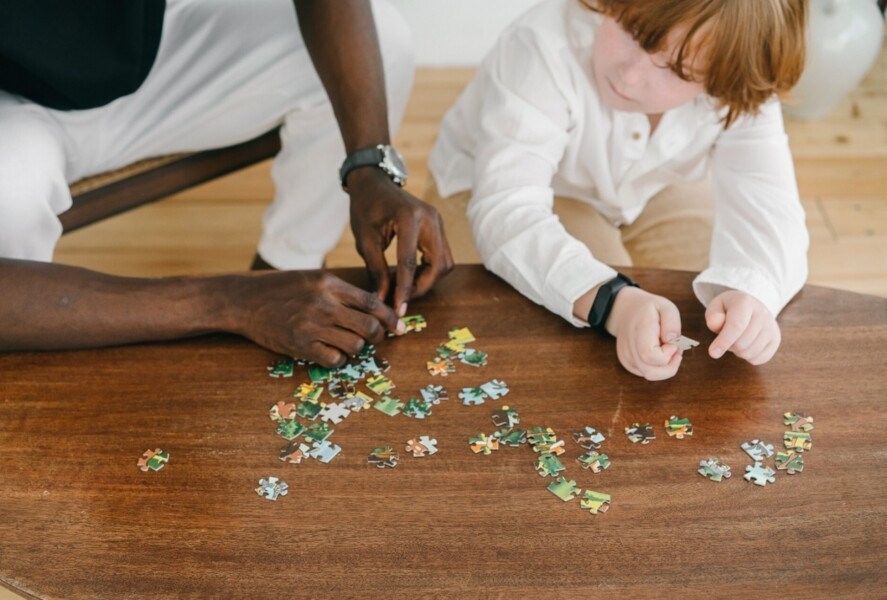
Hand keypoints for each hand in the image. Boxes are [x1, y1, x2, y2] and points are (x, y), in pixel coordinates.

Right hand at [229, 270, 401, 366]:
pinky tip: (331, 352)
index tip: (399, 326)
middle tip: (376, 339)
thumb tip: (374, 307)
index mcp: (329, 284)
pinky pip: (335, 360)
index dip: (390, 317)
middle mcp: (323, 304)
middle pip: (369, 327)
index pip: (372, 302)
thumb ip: (341, 290)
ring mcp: (312, 326)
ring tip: (346, 343)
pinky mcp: (300, 345)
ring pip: (355, 346)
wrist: (244, 301)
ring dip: (356, 348)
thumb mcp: (312, 278)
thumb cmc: (280, 288)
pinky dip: (338, 359)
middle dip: (378, 336)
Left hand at [347, 168, 452, 315]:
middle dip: (422, 286)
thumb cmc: (365, 207)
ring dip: (428, 279)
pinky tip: (411, 274)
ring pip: (445, 262)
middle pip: (438, 265)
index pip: (409, 263)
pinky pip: (442, 255)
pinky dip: (429, 269)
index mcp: (409, 218)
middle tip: (403, 298)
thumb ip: (376, 271)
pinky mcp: (438, 226)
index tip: (398, 309)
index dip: (405, 290)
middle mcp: (430, 219)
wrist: (374, 183)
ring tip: (405, 285)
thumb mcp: (365, 240)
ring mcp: (438, 221)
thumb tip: (382, 300)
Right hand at [605, 287, 683, 380]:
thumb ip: (672, 323)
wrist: (625, 311)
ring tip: (668, 350)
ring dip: (665, 367)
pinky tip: (658, 353)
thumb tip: (672, 341)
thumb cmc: (648, 309)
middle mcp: (629, 347)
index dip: (668, 354)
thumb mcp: (665, 307)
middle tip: (675, 348)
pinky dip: (657, 367)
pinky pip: (646, 373)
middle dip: (670, 365)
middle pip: (650, 372)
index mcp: (638, 331)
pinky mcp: (627, 363)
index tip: (674, 341)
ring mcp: (626, 357)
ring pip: (649, 375)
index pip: (651, 356)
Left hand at [705, 290, 780, 364]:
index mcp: (745, 303)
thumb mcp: (716, 307)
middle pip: (742, 343)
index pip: (736, 326)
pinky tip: (746, 345)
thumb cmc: (729, 309)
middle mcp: (762, 314)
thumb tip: (715, 325)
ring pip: (750, 353)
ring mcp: (772, 327)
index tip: (713, 353)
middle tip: (726, 336)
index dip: (724, 341)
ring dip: (737, 351)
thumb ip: (712, 316)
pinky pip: (759, 359)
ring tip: (736, 339)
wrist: (750, 306)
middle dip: (728, 345)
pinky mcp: (776, 340)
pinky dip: (748, 357)